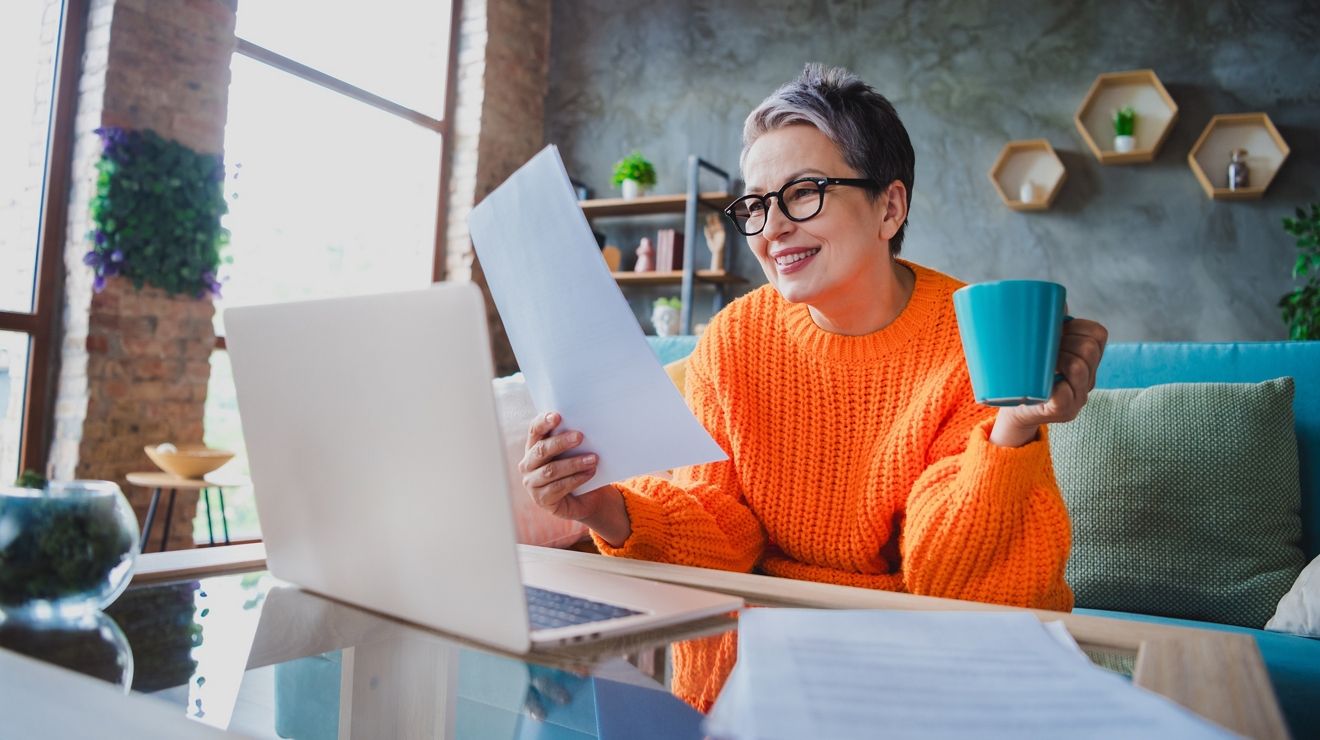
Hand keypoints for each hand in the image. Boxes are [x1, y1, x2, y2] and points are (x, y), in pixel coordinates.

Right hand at [520, 412, 630, 544]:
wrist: (586, 498)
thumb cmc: (578, 469)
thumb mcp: (574, 452)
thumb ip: (572, 440)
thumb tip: (585, 425)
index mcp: (533, 447)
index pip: (535, 430)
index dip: (543, 422)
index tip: (557, 416)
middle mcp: (528, 464)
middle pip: (541, 450)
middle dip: (560, 442)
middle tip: (580, 436)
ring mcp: (532, 483)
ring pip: (551, 470)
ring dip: (574, 463)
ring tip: (593, 459)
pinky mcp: (541, 499)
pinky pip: (558, 487)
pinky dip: (576, 479)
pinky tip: (590, 473)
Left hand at [990, 316, 1108, 447]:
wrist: (1011, 408)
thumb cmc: (1023, 372)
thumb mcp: (1037, 347)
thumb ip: (1047, 327)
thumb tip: (1058, 302)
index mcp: (1087, 360)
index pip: (1097, 333)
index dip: (1076, 326)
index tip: (1056, 331)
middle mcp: (1089, 379)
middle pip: (1089, 347)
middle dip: (1065, 341)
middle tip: (1044, 350)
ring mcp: (1079, 398)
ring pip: (1079, 367)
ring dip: (1057, 359)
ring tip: (1043, 365)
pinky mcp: (1065, 411)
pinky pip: (1065, 393)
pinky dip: (1052, 384)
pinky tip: (1042, 383)